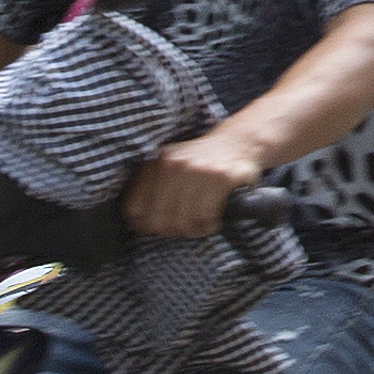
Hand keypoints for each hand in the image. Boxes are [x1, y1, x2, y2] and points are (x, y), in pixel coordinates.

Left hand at [125, 121, 278, 241]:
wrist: (239, 142)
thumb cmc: (202, 162)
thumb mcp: (170, 166)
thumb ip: (151, 187)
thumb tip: (139, 222)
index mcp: (155, 163)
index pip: (135, 209)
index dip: (144, 225)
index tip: (157, 227)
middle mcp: (173, 165)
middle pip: (158, 220)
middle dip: (172, 231)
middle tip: (184, 228)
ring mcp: (197, 170)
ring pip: (183, 222)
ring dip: (194, 230)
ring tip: (202, 224)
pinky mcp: (220, 177)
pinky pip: (206, 217)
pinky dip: (210, 225)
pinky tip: (214, 220)